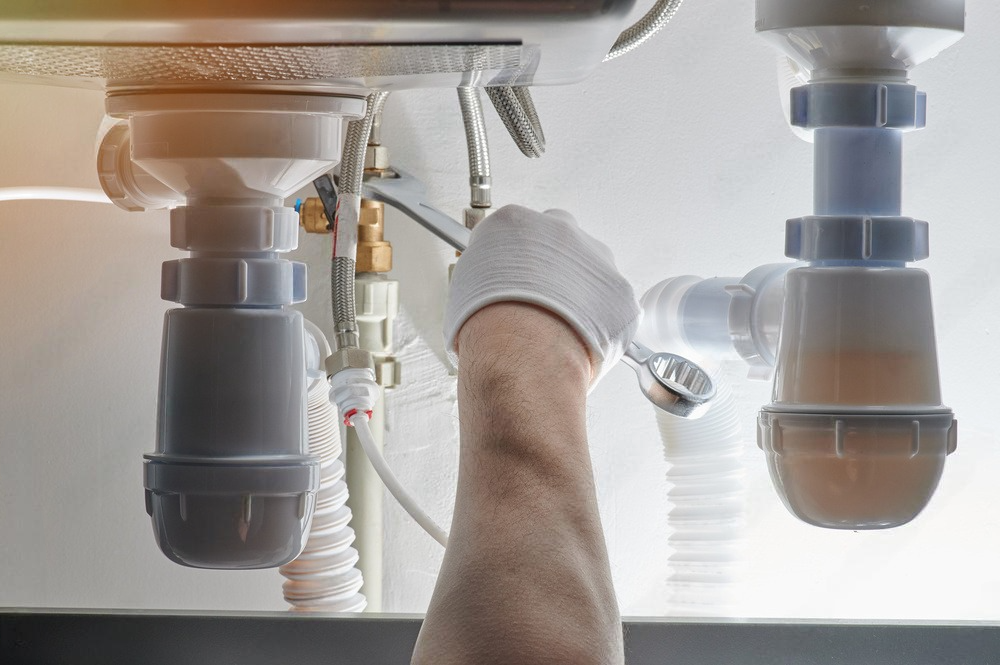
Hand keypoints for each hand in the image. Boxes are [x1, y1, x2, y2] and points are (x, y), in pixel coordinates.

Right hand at [444, 205, 639, 385]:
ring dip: (579, 292)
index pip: (519, 231)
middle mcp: (558, 230)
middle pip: (561, 241)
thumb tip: (491, 279)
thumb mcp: (465, 287)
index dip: (517, 258)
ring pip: (590, 270)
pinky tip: (580, 337)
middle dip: (555, 266)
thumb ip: (486, 270)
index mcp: (515, 223)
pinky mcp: (619, 290)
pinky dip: (600, 320)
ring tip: (561, 324)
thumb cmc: (489, 327)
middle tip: (542, 300)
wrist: (522, 356)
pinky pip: (611, 302)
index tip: (518, 276)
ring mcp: (594, 257)